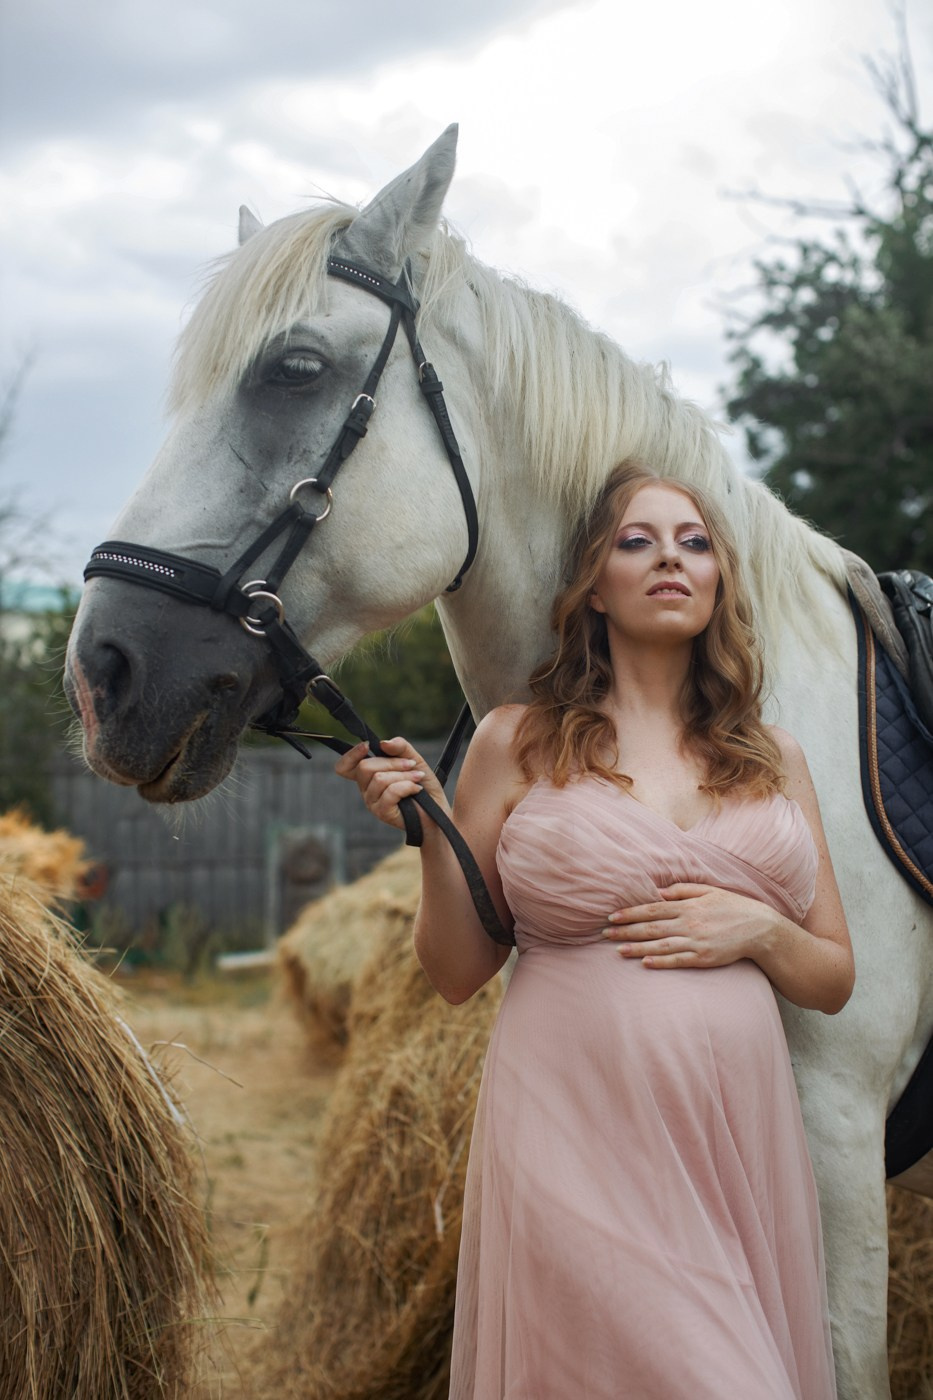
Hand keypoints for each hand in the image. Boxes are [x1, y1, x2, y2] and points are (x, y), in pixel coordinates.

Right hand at [334, 736, 448, 832]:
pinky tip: (417, 789)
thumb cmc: (422, 784)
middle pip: (364, 767)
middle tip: (411, 765)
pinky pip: (390, 792)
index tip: (367, 745)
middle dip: (392, 762)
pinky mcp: (381, 812)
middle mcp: (366, 788)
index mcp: (368, 775)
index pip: (344, 767)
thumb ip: (399, 747)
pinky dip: (407, 786)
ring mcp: (371, 802)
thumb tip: (383, 743)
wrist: (436, 809)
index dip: (350, 754)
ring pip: (379, 779)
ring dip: (404, 775)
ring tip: (418, 778)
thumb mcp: (413, 759)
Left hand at [601, 883, 774, 968]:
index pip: (653, 908)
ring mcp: (696, 942)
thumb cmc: (733, 907)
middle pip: (651, 927)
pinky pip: (677, 960)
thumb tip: (657, 891)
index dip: (631, 913)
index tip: (613, 916)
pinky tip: (644, 963)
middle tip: (605, 933)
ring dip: (637, 948)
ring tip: (618, 950)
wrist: (760, 929)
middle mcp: (689, 923)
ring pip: (660, 945)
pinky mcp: (704, 958)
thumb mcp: (709, 890)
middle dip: (626, 930)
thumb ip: (682, 890)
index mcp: (688, 906)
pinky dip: (660, 962)